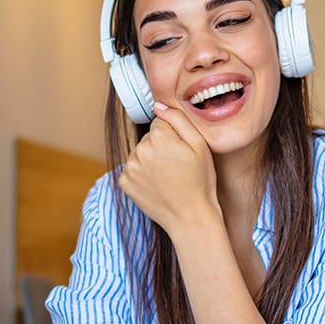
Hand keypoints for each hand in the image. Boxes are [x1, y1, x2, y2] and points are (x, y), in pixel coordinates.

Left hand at [117, 103, 218, 235]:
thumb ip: (178, 119)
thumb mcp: (199, 145)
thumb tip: (158, 105)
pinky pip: (132, 170)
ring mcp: (130, 167)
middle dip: (161, 148)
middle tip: (177, 168)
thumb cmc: (200, 182)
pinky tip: (156, 185)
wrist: (190, 217)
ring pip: (140, 154)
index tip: (182, 153)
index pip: (161, 124)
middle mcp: (140, 149)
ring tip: (168, 178)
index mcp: (158, 136)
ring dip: (150, 162)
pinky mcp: (124, 182)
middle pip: (149, 139)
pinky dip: (142, 176)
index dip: (174, 137)